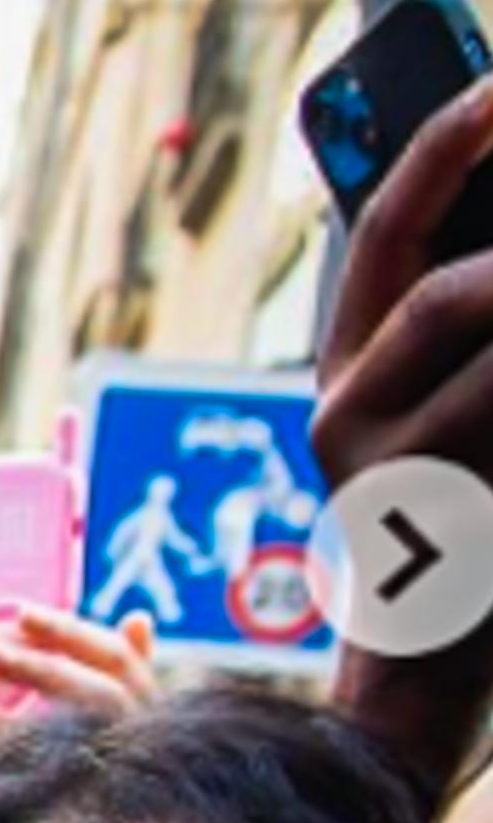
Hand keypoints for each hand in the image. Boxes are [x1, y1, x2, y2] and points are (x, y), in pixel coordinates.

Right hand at [314, 75, 492, 785]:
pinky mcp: (438, 528)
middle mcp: (344, 417)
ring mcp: (386, 478)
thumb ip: (468, 323)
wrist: (433, 671)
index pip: (384, 234)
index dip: (439, 150)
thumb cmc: (471, 524)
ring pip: (492, 364)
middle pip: (446, 298)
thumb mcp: (457, 409)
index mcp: (348, 372)